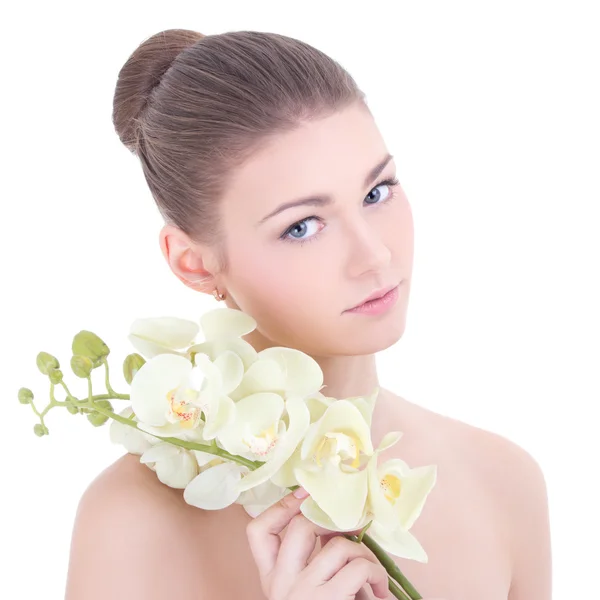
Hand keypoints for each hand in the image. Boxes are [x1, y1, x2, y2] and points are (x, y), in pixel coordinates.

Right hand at [245, 487, 389, 598]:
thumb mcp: (303, 590)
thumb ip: (309, 560)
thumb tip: (333, 524)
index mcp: (270, 579)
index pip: (257, 531)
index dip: (280, 506)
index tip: (305, 493)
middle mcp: (280, 584)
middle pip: (299, 527)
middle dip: (332, 522)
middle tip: (353, 528)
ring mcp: (302, 593)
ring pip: (338, 546)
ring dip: (365, 554)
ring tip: (373, 571)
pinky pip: (358, 568)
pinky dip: (376, 574)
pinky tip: (379, 590)